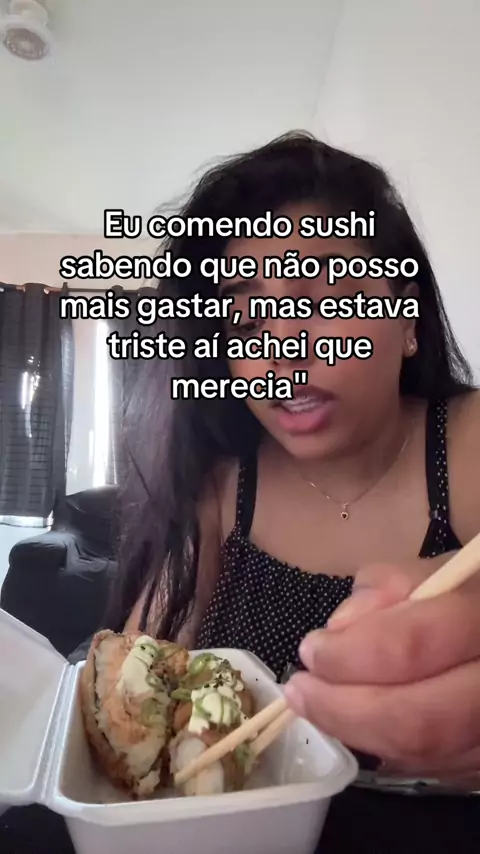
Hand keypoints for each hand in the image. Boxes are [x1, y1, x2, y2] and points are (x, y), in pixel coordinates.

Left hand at [284, 555, 479, 779]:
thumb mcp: (443, 569)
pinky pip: (430, 765)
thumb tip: (340, 628)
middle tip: (300, 689)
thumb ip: (392, 585)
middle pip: (417, 721)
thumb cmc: (474, 595)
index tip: (311, 649)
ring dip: (355, 731)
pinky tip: (357, 719)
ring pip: (421, 754)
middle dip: (343, 709)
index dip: (351, 653)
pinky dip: (383, 744)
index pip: (413, 646)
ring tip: (314, 703)